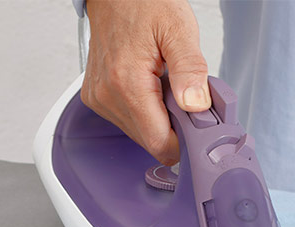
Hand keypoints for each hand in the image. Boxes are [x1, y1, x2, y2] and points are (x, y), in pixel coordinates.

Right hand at [81, 0, 210, 164]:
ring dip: (158, 122)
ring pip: (138, 135)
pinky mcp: (97, 99)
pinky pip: (127, 122)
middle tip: (185, 102)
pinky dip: (144, 114)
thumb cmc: (143, 2)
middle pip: (149, 141)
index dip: (183, 144)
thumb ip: (190, 69)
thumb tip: (195, 105)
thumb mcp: (179, 28)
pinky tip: (150, 91)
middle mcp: (108, 96)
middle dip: (172, 131)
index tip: (197, 131)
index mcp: (127, 82)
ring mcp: (100, 99)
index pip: (158, 142)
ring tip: (166, 90)